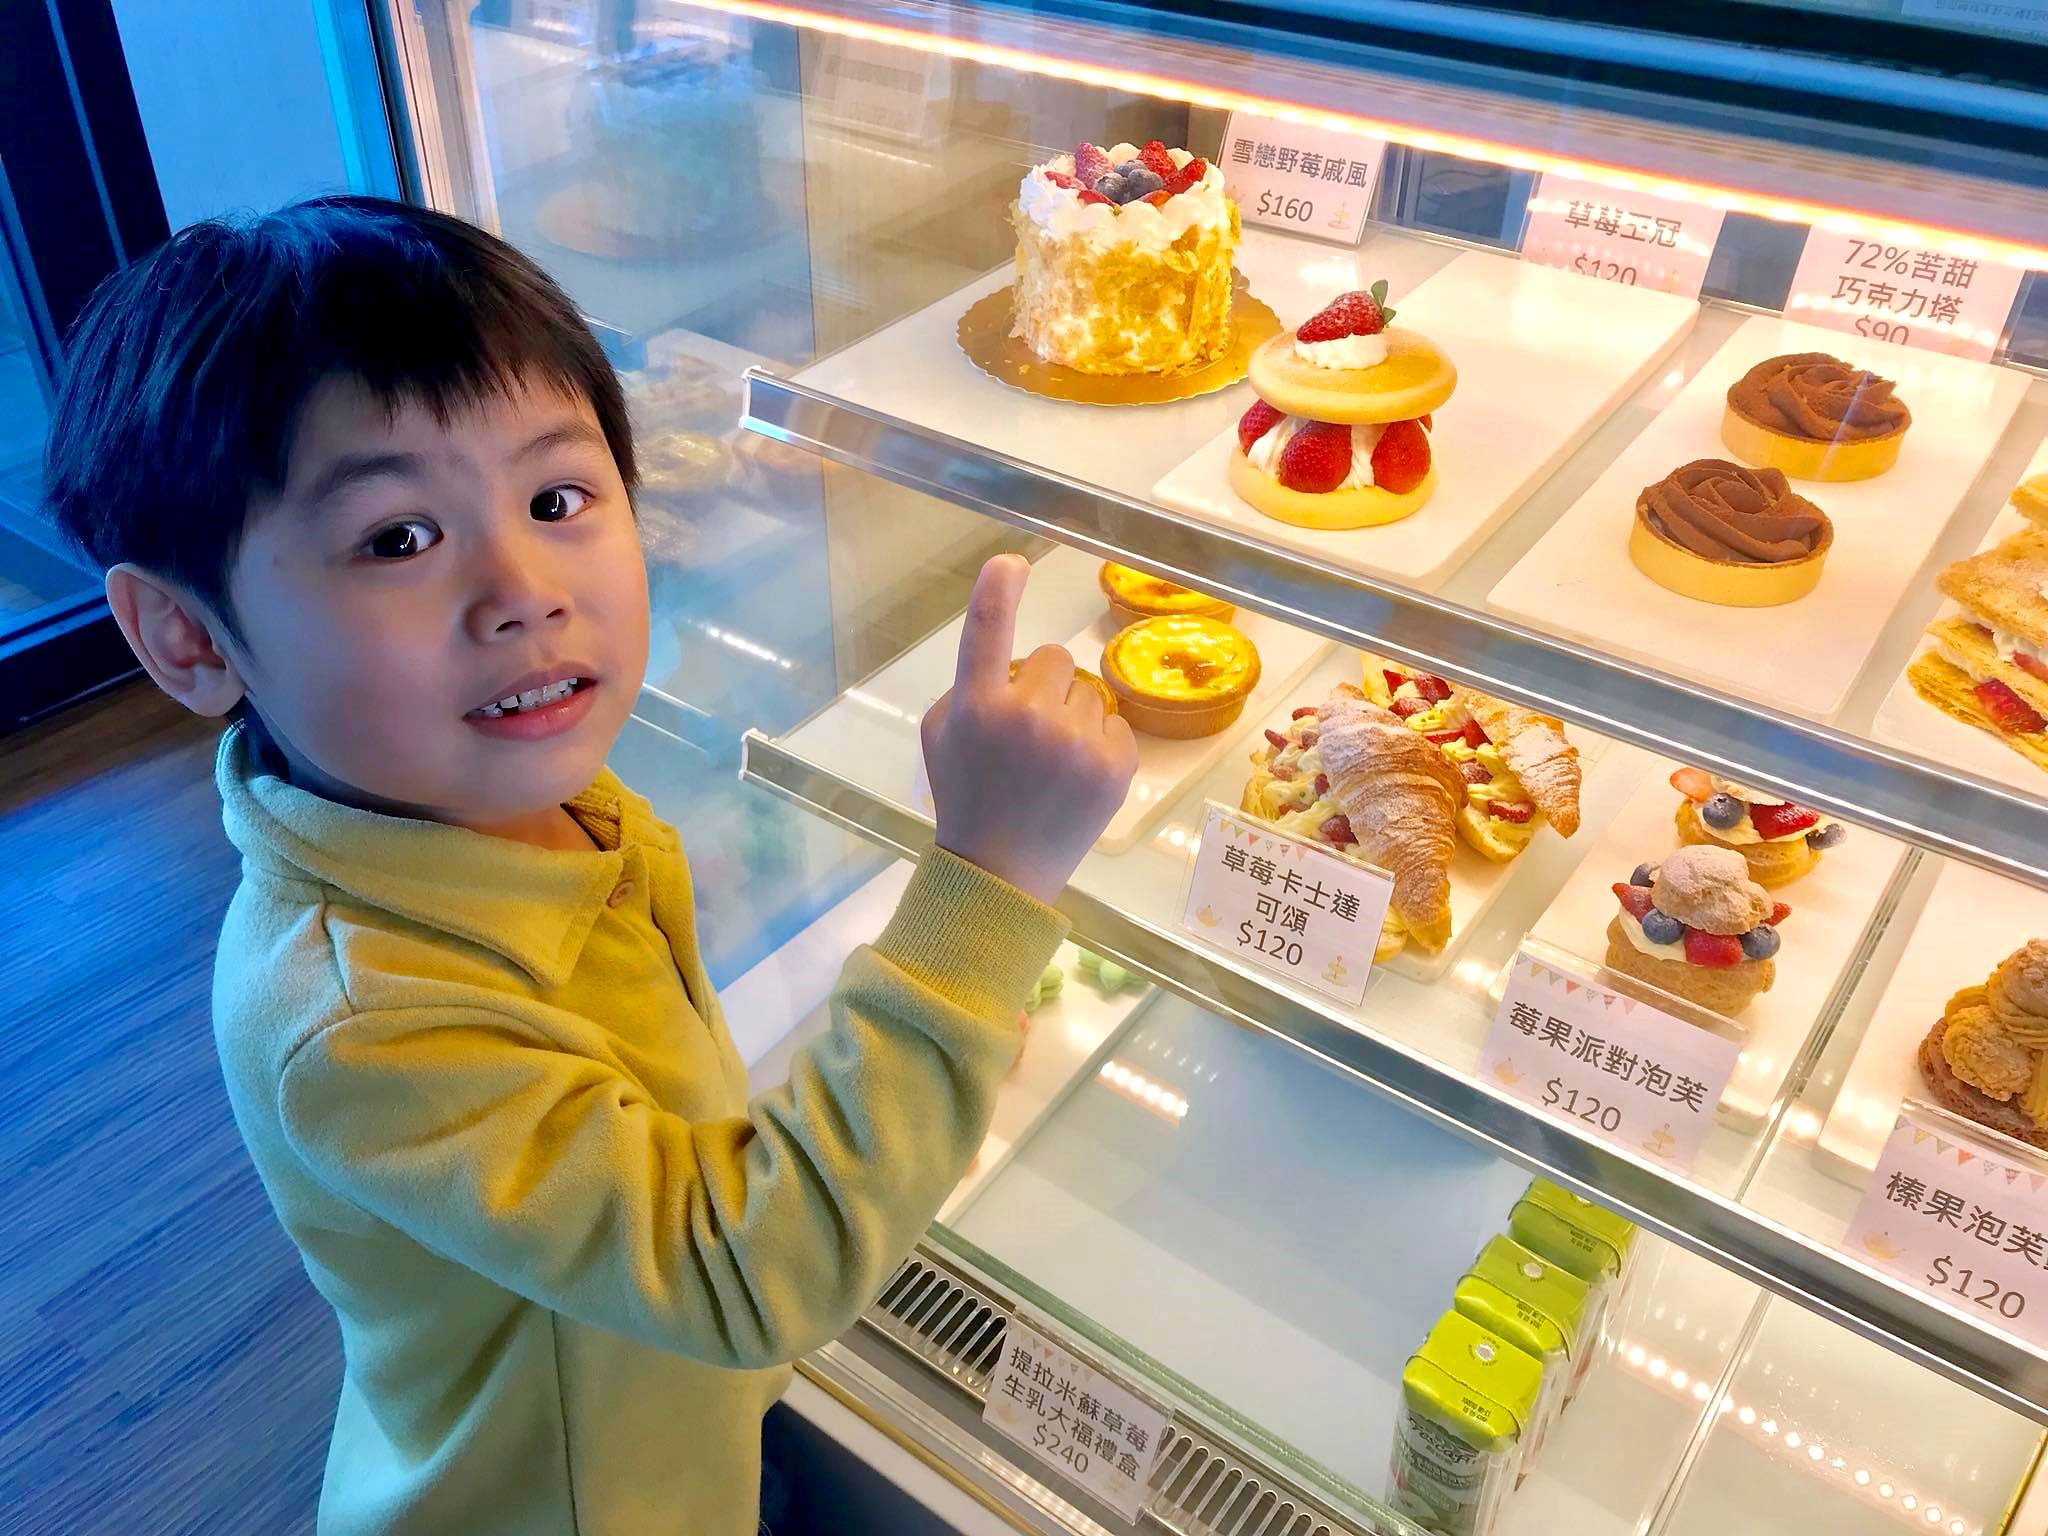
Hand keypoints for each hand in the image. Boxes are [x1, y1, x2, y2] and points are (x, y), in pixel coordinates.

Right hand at [922, 555, 1136, 904]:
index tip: (1012, 563)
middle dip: (1042, 683)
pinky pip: (1114, 723)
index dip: (998, 589)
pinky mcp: (1115, 765)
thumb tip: (1015, 663)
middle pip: (1053, 656)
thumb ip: (970, 686)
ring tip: (1050, 763)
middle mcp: (1028, 716)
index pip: (987, 631)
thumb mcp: (940, 735)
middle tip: (1028, 728)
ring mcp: (1076, 742)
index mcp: (977, 706)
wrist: (1001, 871)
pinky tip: (1074, 777)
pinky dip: (1097, 744)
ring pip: (1086, 692)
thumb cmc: (966, 796)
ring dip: (1071, 715)